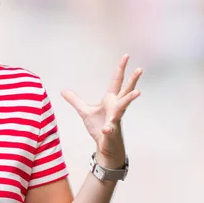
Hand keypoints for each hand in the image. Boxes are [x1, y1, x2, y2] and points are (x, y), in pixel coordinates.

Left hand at [62, 54, 141, 168]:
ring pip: (124, 106)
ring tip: (137, 92)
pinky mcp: (112, 131)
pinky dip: (108, 128)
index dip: (121, 68)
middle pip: (126, 90)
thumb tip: (63, 90)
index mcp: (110, 100)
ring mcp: (115, 118)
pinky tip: (106, 129)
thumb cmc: (98, 128)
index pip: (116, 81)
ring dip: (130, 99)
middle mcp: (116, 107)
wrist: (105, 146)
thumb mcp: (84, 112)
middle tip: (140, 69)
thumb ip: (75, 100)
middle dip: (133, 80)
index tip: (126, 56)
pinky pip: (110, 128)